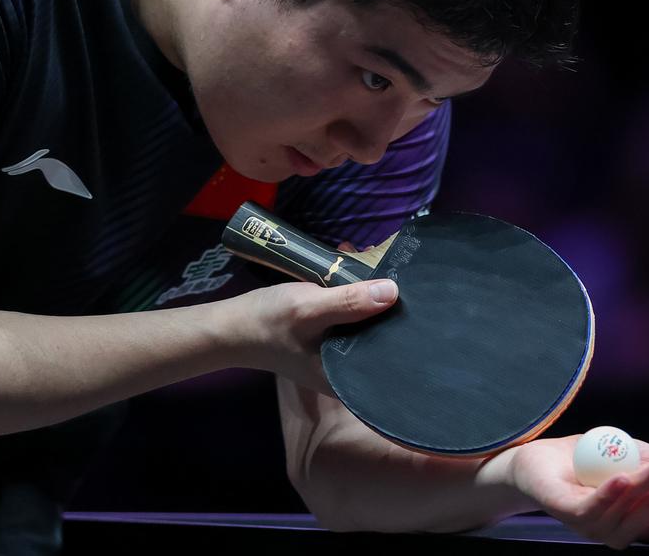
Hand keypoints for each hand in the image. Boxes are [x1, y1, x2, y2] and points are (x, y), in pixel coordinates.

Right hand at [226, 259, 397, 390]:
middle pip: (381, 338)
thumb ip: (349, 302)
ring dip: (374, 296)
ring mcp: (336, 354)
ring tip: (390, 269)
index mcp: (345, 379)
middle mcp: (345, 371)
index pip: (389, 358)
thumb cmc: (267, 323)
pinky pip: (351, 314)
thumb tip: (393, 292)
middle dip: (392, 309)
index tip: (421, 306)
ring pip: (367, 324)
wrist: (227, 326)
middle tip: (409, 278)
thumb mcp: (309, 309)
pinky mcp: (328, 336)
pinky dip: (356, 293)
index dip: (405, 334)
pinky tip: (362, 269)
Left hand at [506, 435, 648, 548]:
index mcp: (643, 519)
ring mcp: (595, 527)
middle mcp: (623, 530)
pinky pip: (591, 511)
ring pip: (630, 514)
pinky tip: (622, 478)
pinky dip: (608, 496)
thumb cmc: (589, 459)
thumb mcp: (636, 455)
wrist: (536, 459)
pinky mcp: (567, 515)